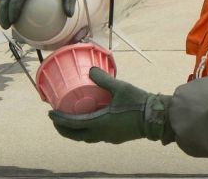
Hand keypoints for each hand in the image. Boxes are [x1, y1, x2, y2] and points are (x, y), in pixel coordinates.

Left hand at [49, 67, 174, 144]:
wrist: (156, 118)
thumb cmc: (138, 102)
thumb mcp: (120, 87)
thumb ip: (103, 79)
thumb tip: (90, 69)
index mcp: (100, 123)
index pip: (73, 124)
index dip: (60, 120)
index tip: (50, 113)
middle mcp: (102, 134)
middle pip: (76, 135)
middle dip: (63, 129)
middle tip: (55, 120)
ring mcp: (109, 137)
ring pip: (86, 137)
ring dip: (75, 131)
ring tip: (69, 122)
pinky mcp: (116, 137)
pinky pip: (96, 136)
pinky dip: (87, 131)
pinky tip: (90, 122)